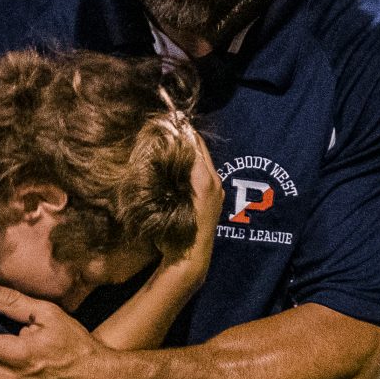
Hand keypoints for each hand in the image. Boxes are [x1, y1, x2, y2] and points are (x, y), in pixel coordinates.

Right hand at [172, 125, 222, 271]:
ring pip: (202, 161)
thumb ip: (169, 175)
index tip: (168, 119)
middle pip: (200, 150)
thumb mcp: (168, 201)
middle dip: (185, 138)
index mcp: (204, 178)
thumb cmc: (176, 232)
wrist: (191, 259)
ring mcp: (217, 191)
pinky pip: (204, 173)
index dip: (181, 131)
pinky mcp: (215, 199)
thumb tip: (162, 151)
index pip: (193, 144)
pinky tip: (179, 165)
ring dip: (189, 151)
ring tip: (171, 141)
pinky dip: (193, 165)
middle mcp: (214, 181)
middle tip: (168, 126)